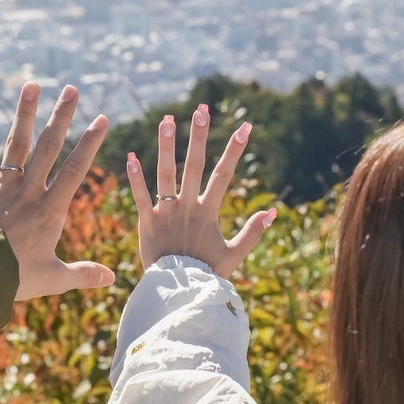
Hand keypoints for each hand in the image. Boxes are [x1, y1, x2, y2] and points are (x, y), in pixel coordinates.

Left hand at [0, 83, 115, 300]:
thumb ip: (82, 274)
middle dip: (61, 117)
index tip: (102, 119)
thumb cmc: (14, 277)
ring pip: (16, 145)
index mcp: (50, 210)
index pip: (75, 170)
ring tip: (32, 86)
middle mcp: (28, 192)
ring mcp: (1, 188)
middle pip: (48, 147)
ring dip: (24, 114)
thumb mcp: (53, 278)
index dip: (90, 144)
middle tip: (71, 90)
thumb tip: (111, 279)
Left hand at [126, 104, 276, 276]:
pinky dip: (135, 178)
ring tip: (166, 120)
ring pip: (166, 174)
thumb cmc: (207, 274)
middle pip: (194, 166)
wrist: (179, 293)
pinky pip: (140, 197)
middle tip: (202, 110)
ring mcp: (166, 213)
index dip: (234, 149)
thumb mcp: (234, 254)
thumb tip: (273, 212)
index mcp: (209, 212)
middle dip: (199, 137)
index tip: (245, 126)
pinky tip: (130, 156)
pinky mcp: (147, 223)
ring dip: (166, 146)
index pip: (224, 174)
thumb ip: (252, 232)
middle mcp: (188, 207)